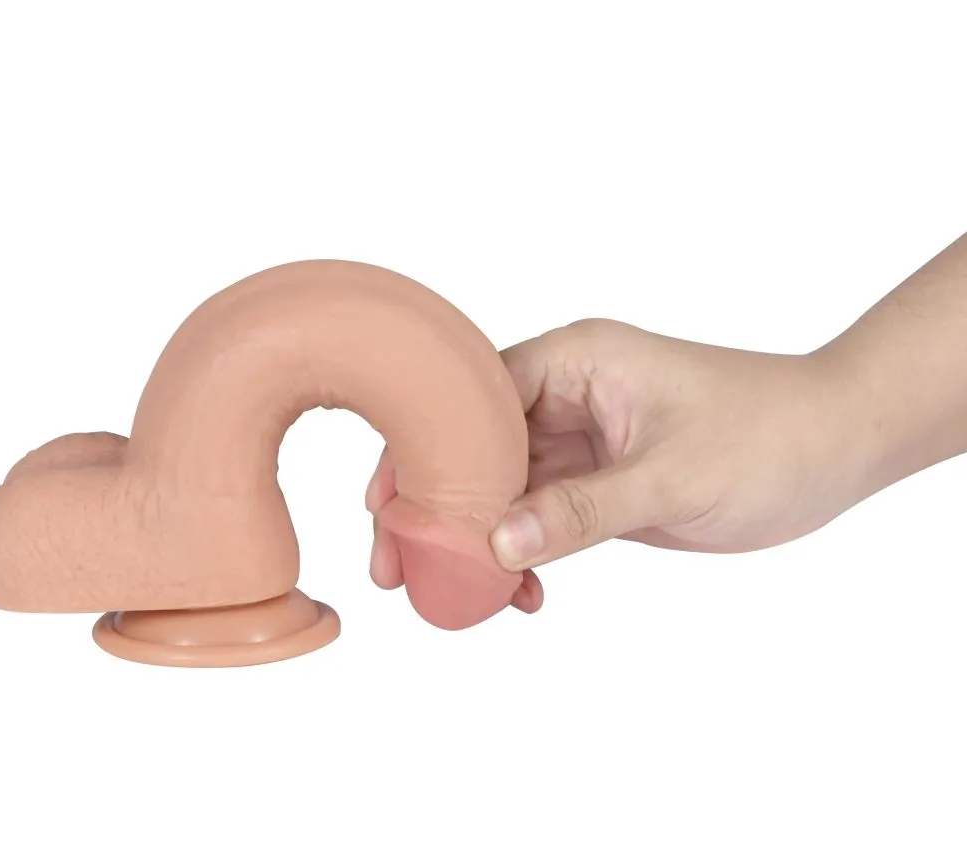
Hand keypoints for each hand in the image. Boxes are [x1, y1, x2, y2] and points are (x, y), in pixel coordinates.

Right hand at [366, 318, 865, 586]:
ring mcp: (580, 442)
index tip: (386, 505)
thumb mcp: (673, 476)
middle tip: (395, 567)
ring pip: (502, 490)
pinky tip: (524, 594)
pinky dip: (524, 555)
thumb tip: (498, 545)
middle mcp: (566, 396)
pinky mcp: (598, 484)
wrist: (838, 446)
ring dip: (477, 541)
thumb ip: (584, 510)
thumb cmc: (769, 434)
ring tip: (454, 596)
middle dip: (435, 507)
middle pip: (473, 449)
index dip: (421, 449)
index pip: (471, 399)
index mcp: (575, 362)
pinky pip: (540, 519)